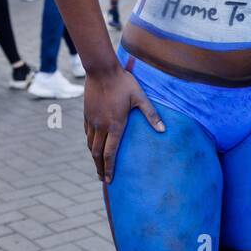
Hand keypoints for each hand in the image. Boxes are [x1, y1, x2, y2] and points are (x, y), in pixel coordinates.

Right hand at [83, 63, 164, 184]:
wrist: (101, 70)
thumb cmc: (124, 83)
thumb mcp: (141, 98)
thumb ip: (152, 114)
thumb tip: (164, 130)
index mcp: (115, 125)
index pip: (110, 153)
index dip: (109, 169)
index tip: (109, 180)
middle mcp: (101, 126)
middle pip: (97, 153)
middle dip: (100, 168)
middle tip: (103, 179)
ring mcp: (92, 120)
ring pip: (91, 144)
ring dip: (94, 157)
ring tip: (97, 166)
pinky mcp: (87, 114)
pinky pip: (87, 133)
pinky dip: (90, 143)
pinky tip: (93, 146)